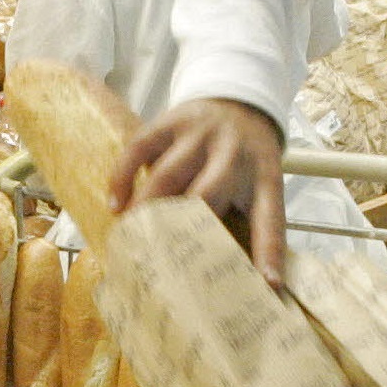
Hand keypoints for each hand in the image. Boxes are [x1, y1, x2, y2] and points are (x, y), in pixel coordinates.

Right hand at [110, 99, 287, 284]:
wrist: (240, 101)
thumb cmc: (244, 159)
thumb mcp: (258, 183)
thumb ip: (245, 218)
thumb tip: (226, 275)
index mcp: (265, 176)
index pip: (270, 219)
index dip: (268, 253)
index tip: (266, 285)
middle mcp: (234, 154)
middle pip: (206, 194)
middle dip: (183, 229)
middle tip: (164, 264)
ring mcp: (201, 135)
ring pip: (167, 173)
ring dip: (146, 208)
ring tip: (130, 237)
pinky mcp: (171, 120)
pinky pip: (140, 148)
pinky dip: (123, 177)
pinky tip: (115, 204)